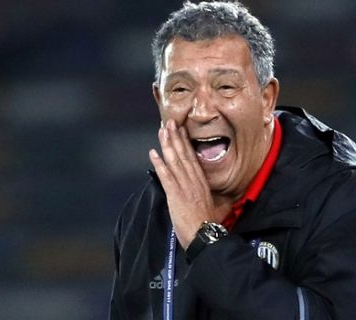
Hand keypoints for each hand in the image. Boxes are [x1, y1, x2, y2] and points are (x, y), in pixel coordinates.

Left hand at [149, 119, 217, 248]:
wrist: (207, 236)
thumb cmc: (210, 225)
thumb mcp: (216, 207)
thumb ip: (214, 197)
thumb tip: (219, 195)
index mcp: (202, 182)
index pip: (192, 158)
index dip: (185, 143)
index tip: (181, 130)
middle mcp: (194, 180)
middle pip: (183, 155)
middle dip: (176, 137)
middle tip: (169, 122)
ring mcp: (184, 186)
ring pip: (174, 161)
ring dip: (167, 145)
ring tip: (162, 131)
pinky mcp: (176, 194)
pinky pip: (165, 176)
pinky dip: (159, 163)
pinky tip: (153, 153)